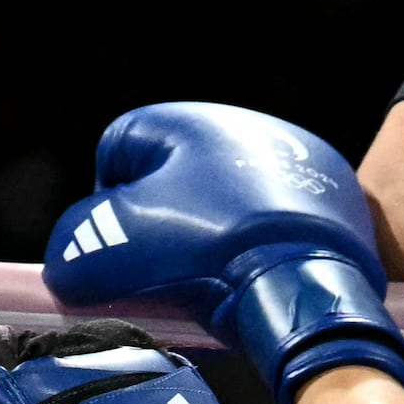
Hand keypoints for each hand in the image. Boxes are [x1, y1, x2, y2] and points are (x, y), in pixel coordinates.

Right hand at [39, 102, 403, 394]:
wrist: (322, 279)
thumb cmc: (209, 249)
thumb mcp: (115, 248)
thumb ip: (74, 250)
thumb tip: (71, 267)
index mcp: (187, 120)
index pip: (116, 153)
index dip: (104, 207)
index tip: (120, 253)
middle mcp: (243, 127)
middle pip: (171, 183)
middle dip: (160, 231)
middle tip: (164, 277)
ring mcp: (294, 161)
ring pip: (224, 207)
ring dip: (209, 244)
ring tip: (215, 284)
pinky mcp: (331, 202)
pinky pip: (272, 226)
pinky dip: (257, 252)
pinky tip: (259, 281)